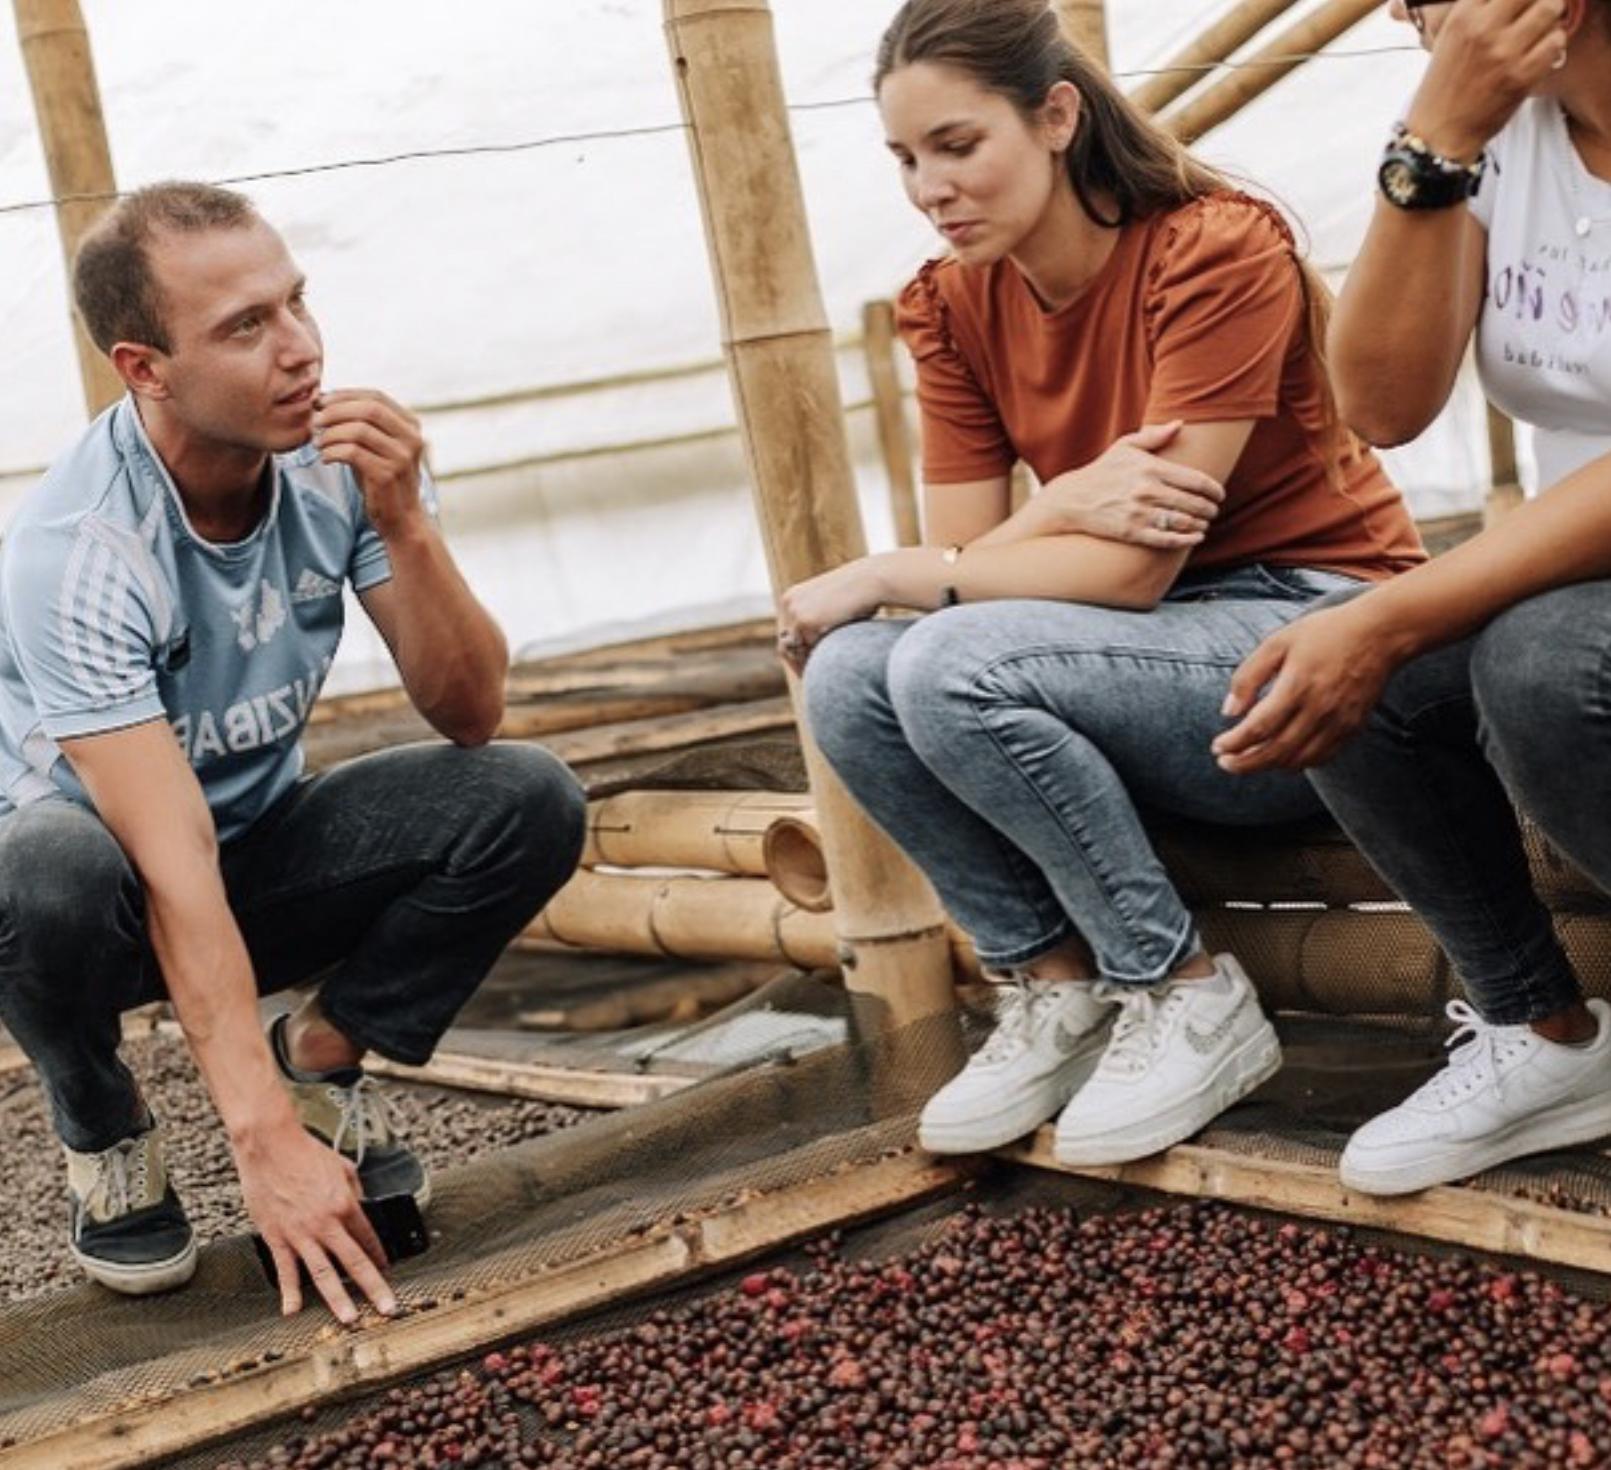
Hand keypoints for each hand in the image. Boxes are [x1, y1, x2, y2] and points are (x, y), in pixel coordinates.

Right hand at [235, 1119, 395, 1324]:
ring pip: (323, 1272)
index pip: (368, 1237)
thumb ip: (354, 1189)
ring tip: (350, 1319)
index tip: (388, 1271)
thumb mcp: (342, 1166)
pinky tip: (292, 1311)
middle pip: (354, 1261)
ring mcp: (300, 1233)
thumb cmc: (305, 1152)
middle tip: (388, 1309)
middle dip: (373, 1287)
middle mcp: (326, 1223)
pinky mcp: (276, 1237)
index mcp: (345, 1203)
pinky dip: (289, 1292)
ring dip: (338, 1298)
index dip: (380, 1256)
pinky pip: (285, 1270)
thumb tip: (361, 1206)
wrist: (270, 1145)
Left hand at [313, 389, 428, 540]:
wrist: (401, 519)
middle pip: (368, 409)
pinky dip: (332, 452)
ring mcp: (402, 457)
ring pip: (359, 430)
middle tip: (315, 421)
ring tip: (318, 443)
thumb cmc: (382, 479)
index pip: (376, 397)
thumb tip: (324, 398)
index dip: (344, 395)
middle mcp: (411, 438)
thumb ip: (362, 423)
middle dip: (335, 411)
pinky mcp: (388, 475)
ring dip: (331, 434)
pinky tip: (326, 458)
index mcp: (411, 426)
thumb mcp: (378, 446)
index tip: (321, 402)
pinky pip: (352, 453)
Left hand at [777, 559, 885, 670]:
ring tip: (822, 668)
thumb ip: (820, 624)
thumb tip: (814, 649)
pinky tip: (832, 654)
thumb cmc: (860, 595)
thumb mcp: (833, 607)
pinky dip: (820, 654)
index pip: (786, 633)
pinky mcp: (804, 620)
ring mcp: (794, 611)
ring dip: (808, 660)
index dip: (796, 652)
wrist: (871, 580)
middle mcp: (788, 603)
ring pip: (795, 649)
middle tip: (808, 676)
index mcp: (792, 597)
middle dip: (796, 661)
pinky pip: (809, 648)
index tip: (806, 667)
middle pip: (784, 643)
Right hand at [1036, 422, 1223, 547]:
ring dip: (1200, 525)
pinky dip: (1186, 540)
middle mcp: (1147, 490)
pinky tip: (1195, 538)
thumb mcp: (1125, 447)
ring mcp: (1139, 513)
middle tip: (1213, 511)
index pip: (1195, 480)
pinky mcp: (1131, 532)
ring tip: (1205, 525)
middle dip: (1209, 509)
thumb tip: (1180, 424)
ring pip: (1183, 522)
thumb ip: (1154, 435)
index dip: (1214, 489)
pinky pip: (1167, 539)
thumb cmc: (1103, 471)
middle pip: (1193, 503)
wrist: (1072, 499)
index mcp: (1151, 468)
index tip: (1219, 494)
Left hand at [1212, 600, 1403, 772]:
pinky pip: (1321, 758)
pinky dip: (1297, 763)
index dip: (1234, 743)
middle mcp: (1320, 709)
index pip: (1259, 728)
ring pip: (1298, 761)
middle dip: (1245, 763)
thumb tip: (1229, 712)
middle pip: (1276, 752)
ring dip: (1269, 766)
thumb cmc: (1324, 633)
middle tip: (1225, 763)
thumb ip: (1248, 676)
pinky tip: (1281, 756)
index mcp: (1297, 685)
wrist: (1379, 634)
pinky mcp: (1353, 728)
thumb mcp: (1277, 643)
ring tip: (1248, 760)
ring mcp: (1339, 722)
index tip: (1217, 747)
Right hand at [1407, 0, 1571, 160]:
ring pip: (1550, 10)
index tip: (1517, 6)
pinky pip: (1556, 42)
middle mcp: (1483, 28)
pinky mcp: (1522, 75)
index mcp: (1463, 15)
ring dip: (1550, 20)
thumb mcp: (1450, 37)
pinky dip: (1553, 46)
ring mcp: (1504, 52)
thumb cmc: (1444, 86)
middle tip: (1535, 13)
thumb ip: (1479, 10)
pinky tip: (1539, 55)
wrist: (1438, 133)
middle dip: (1539, 0)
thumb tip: (1509, 0)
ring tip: (1539, 34)